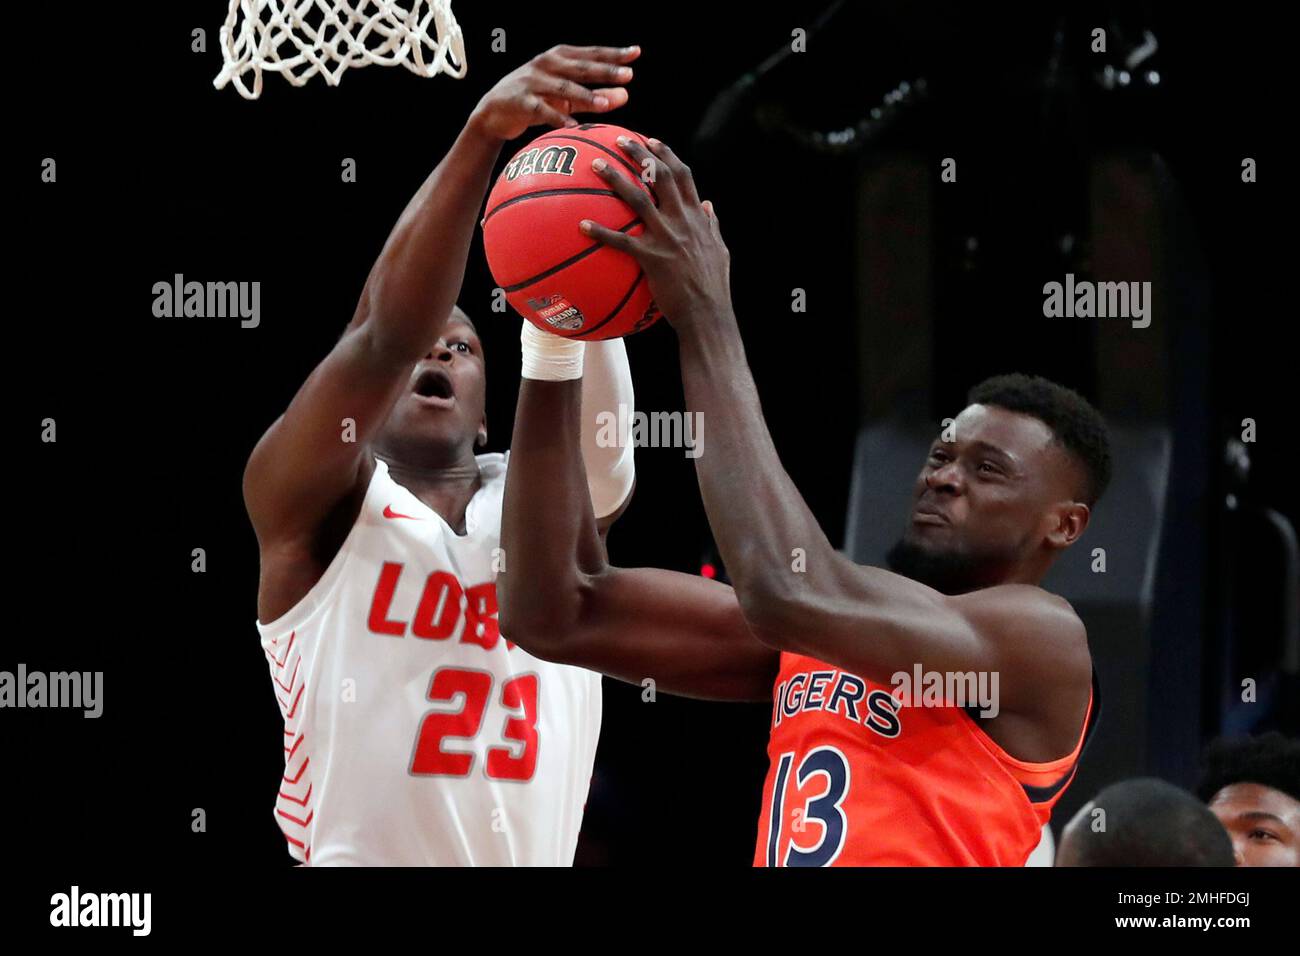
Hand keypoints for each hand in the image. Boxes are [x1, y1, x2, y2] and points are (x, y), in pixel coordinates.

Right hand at [469, 45, 639, 141]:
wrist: (493, 112)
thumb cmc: (536, 100)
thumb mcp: (566, 98)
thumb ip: (594, 97)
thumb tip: (625, 95)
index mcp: (558, 57)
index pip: (591, 54)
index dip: (613, 54)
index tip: (636, 53)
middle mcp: (546, 65)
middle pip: (580, 67)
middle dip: (605, 71)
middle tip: (628, 75)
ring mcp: (532, 82)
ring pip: (563, 88)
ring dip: (585, 96)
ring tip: (605, 104)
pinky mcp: (520, 102)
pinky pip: (542, 110)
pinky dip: (557, 118)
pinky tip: (573, 126)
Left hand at [579, 137, 732, 328]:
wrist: (708, 313)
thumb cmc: (713, 285)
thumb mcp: (720, 249)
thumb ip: (712, 225)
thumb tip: (709, 206)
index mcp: (697, 217)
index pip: (683, 176)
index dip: (667, 155)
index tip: (652, 141)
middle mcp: (682, 220)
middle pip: (659, 176)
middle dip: (639, 154)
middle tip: (619, 140)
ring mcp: (666, 238)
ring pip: (638, 199)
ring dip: (615, 179)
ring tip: (595, 165)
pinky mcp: (651, 258)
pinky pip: (621, 241)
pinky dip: (601, 232)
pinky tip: (582, 225)